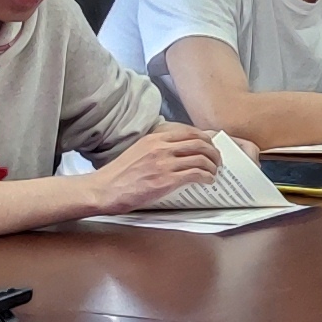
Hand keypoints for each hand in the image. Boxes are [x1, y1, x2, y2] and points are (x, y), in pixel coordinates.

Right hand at [85, 123, 226, 212]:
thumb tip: (177, 152)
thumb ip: (157, 148)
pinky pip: (196, 174)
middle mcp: (161, 147)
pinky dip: (207, 176)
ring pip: (201, 158)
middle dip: (214, 151)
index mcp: (154, 138)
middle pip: (199, 142)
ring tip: (215, 172)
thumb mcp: (138, 151)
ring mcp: (164, 163)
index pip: (189, 131)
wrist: (103, 189)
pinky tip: (208, 181)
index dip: (205, 138)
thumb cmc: (118, 175)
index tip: (211, 146)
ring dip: (213, 166)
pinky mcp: (166, 180)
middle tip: (217, 160)